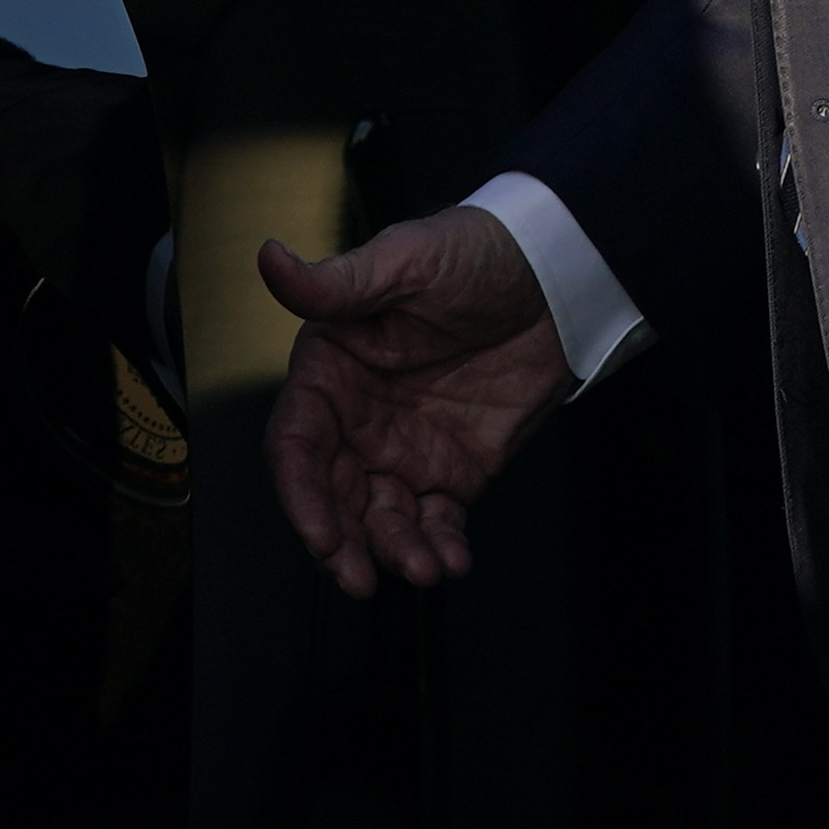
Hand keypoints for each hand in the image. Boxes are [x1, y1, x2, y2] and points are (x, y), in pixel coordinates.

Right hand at [262, 205, 572, 597]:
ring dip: (394, 552)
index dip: (301, 493)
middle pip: (331, 496)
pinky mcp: (453, 469)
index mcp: (332, 371)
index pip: (298, 443)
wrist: (559, 274)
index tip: (319, 532)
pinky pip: (436, 520)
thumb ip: (338, 282)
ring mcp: (405, 449)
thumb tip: (269, 259)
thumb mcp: (406, 260)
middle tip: (359, 576)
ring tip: (422, 568)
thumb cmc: (475, 252)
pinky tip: (452, 560)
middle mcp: (359, 419)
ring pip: (381, 518)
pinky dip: (440, 545)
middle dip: (339, 544)